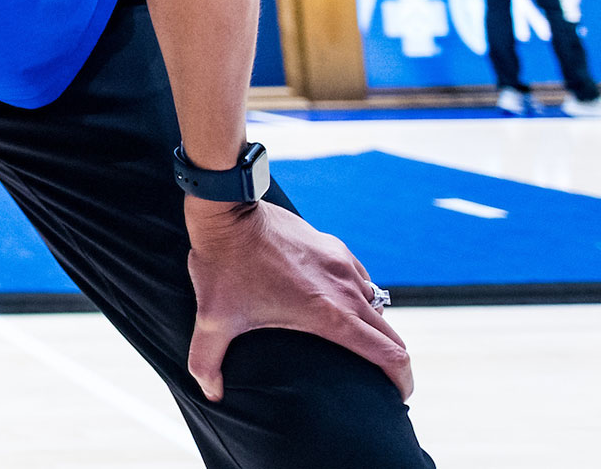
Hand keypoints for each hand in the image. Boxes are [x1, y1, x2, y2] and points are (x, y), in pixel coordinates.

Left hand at [187, 197, 411, 401]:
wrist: (227, 211)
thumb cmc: (223, 265)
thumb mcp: (213, 318)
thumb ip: (207, 361)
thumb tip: (212, 394)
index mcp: (331, 315)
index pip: (391, 355)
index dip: (402, 382)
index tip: (398, 398)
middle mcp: (347, 289)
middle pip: (392, 335)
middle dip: (394, 363)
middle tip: (383, 382)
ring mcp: (343, 264)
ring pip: (378, 305)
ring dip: (376, 328)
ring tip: (360, 345)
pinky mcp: (334, 247)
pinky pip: (362, 279)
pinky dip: (360, 299)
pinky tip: (339, 304)